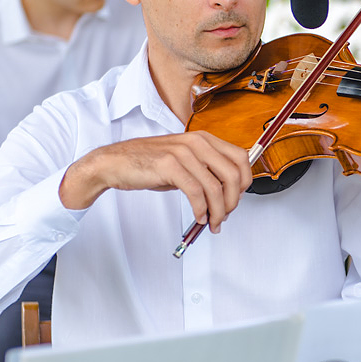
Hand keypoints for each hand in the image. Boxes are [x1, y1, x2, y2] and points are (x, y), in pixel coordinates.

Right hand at [59, 131, 252, 231]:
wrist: (115, 163)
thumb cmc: (148, 163)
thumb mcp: (184, 161)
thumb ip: (206, 171)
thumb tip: (227, 193)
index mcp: (204, 138)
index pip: (241, 158)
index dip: (245, 182)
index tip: (238, 198)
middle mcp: (197, 142)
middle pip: (233, 174)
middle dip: (234, 201)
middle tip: (225, 215)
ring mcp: (183, 152)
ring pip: (215, 187)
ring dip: (218, 211)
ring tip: (212, 222)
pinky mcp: (170, 166)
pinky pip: (196, 193)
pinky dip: (201, 209)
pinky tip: (198, 217)